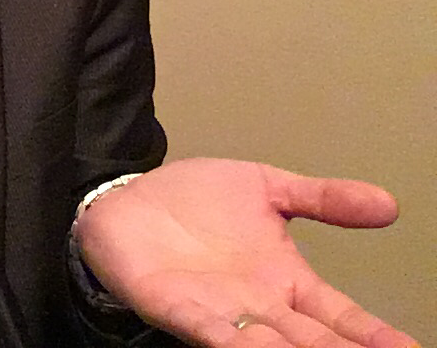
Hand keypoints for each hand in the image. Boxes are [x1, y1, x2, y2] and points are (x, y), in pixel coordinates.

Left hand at [73, 158, 417, 347]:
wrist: (129, 195)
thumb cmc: (196, 200)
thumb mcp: (266, 188)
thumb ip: (323, 199)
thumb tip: (389, 204)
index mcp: (286, 280)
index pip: (341, 315)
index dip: (374, 334)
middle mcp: (259, 306)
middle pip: (312, 339)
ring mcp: (218, 312)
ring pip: (266, 345)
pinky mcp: (175, 309)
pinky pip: (207, 332)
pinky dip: (229, 342)